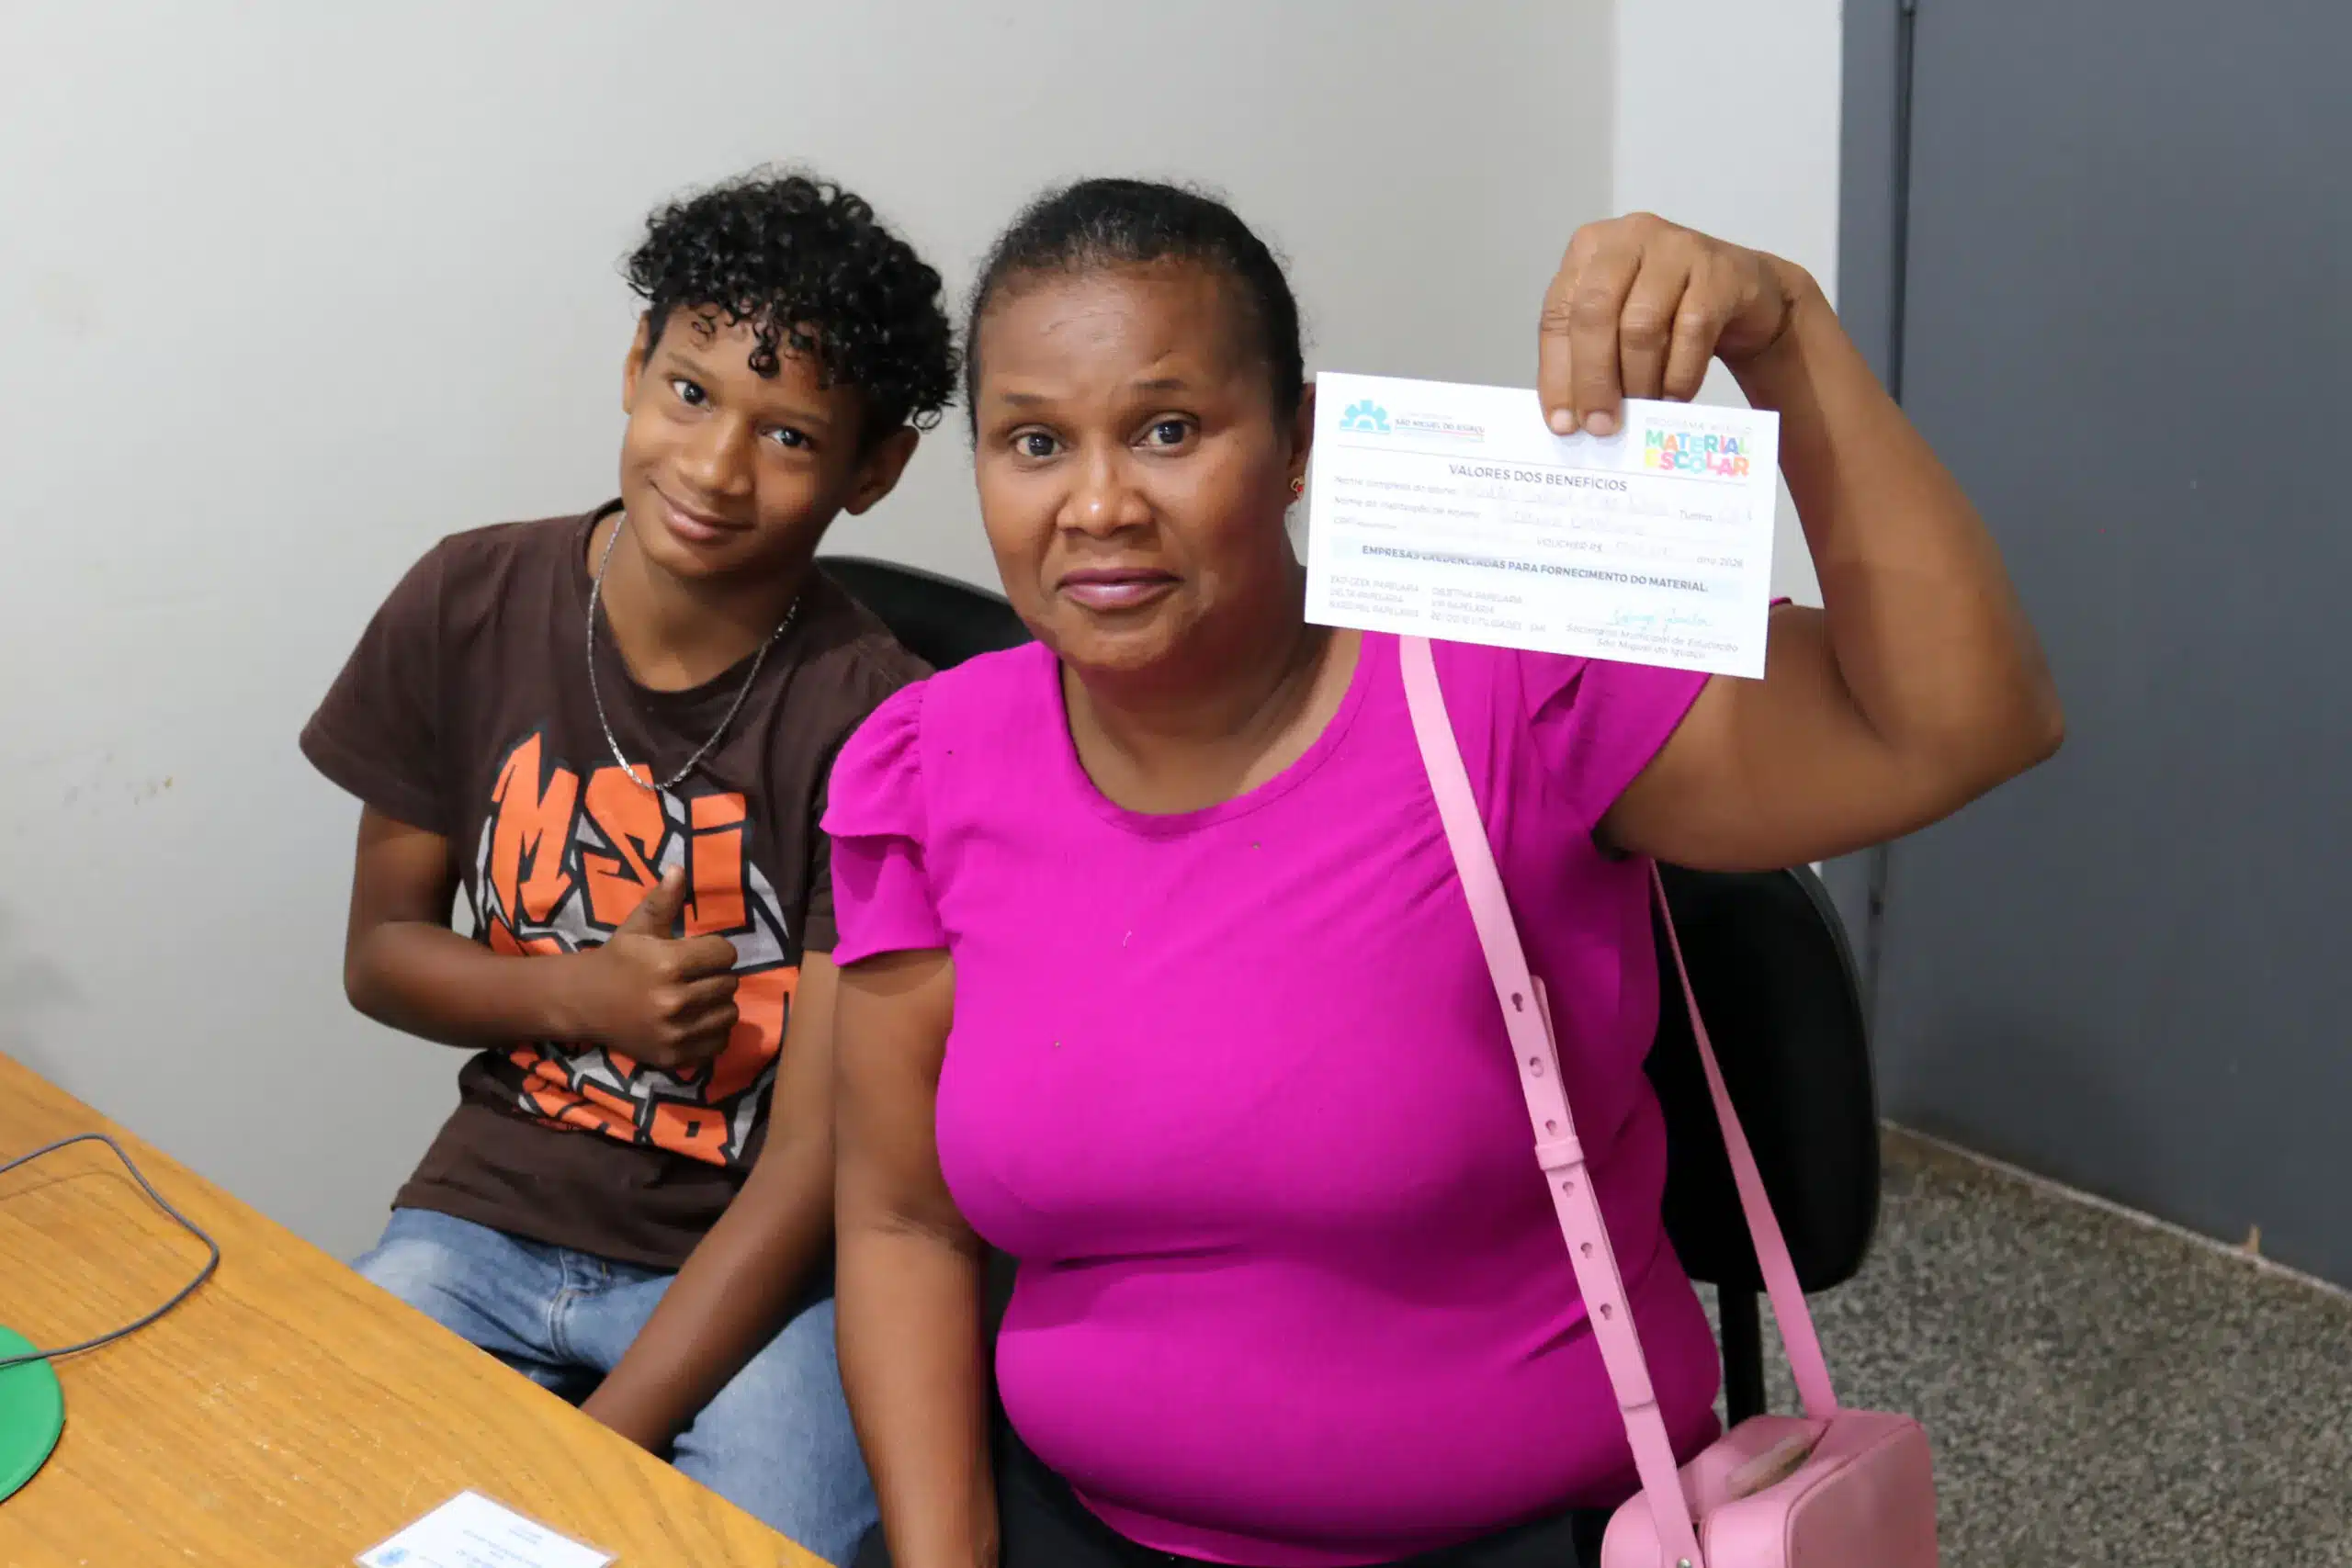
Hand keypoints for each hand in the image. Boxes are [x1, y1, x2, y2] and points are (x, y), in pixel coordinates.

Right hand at [575, 868, 738, 1069]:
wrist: (584, 1003)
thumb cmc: (617, 960)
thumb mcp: (637, 927)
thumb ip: (663, 900)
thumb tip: (679, 868)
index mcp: (669, 964)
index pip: (726, 953)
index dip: (716, 950)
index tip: (701, 953)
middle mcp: (674, 1000)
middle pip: (729, 984)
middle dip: (717, 976)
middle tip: (696, 976)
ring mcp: (675, 1032)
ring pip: (729, 1014)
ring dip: (718, 1004)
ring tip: (697, 998)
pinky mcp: (674, 1056)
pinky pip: (718, 1043)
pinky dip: (713, 1032)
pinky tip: (695, 1021)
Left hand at [1537, 212, 1805, 436]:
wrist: (1747, 293)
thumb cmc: (1671, 310)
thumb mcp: (1619, 323)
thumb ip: (1589, 356)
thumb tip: (1568, 418)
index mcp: (1589, 248)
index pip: (1557, 314)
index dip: (1556, 373)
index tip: (1563, 423)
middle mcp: (1629, 237)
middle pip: (1594, 313)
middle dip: (1593, 379)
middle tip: (1602, 426)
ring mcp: (1676, 248)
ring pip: (1640, 324)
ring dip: (1638, 381)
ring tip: (1640, 413)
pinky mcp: (1718, 271)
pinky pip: (1691, 331)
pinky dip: (1679, 375)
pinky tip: (1674, 399)